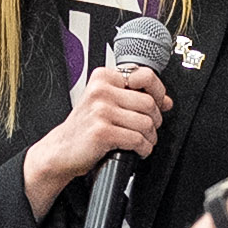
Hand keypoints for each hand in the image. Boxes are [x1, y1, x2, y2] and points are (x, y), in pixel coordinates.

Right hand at [22, 65, 170, 218]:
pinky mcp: (102, 132)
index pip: (145, 76)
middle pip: (149, 102)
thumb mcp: (107, 105)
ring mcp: (100, 111)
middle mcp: (101, 91)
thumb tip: (166, 101)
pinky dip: (143, 148)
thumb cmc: (84, 128)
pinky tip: (137, 150)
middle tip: (149, 129)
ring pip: (146, 122)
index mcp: (103, 78)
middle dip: (155, 120)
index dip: (158, 93)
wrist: (61, 150)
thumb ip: (135, 98)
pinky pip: (137, 139)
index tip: (158, 104)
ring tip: (142, 141)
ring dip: (149, 137)